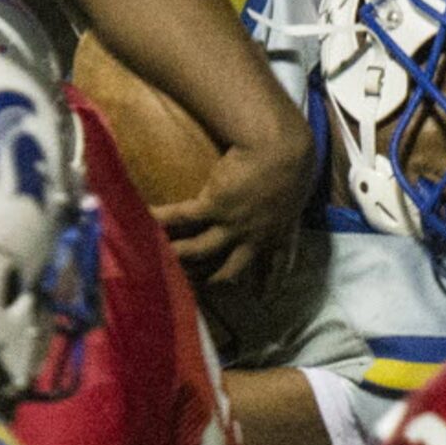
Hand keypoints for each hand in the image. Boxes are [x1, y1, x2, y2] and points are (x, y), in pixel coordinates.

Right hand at [153, 134, 315, 288]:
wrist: (281, 146)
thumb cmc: (294, 158)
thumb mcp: (299, 184)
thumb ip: (291, 195)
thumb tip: (294, 183)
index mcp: (281, 230)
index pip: (278, 263)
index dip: (272, 282)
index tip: (265, 298)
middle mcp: (255, 235)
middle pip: (234, 268)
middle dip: (218, 280)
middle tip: (203, 286)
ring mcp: (233, 224)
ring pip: (203, 250)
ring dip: (182, 256)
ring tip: (163, 260)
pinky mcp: (214, 205)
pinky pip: (183, 217)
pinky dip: (163, 218)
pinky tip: (146, 220)